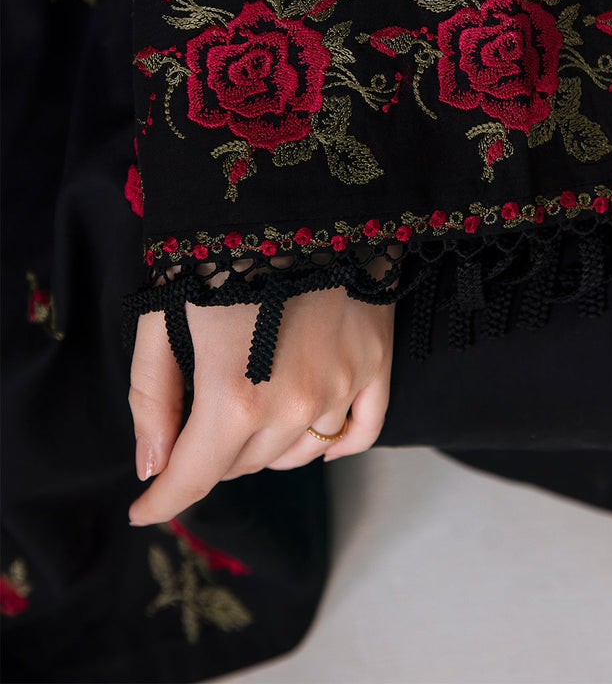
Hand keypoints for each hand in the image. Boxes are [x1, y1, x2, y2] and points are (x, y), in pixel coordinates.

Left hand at [127, 273, 395, 526]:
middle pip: (244, 466)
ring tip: (248, 415)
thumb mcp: (162, 320)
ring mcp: (341, 386)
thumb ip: (152, 399)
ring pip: (299, 455)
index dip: (162, 501)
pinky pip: (360, 433)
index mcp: (233, 397)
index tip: (142, 509)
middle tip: (196, 422)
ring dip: (266, 450)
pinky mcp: (375, 363)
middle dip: (210, 457)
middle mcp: (293, 405)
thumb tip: (152, 466)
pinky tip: (314, 437)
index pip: (193, 478)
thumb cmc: (217, 253)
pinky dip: (335, 445)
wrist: (295, 195)